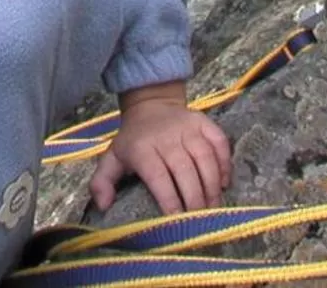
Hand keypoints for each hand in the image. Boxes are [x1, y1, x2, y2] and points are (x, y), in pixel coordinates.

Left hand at [91, 83, 230, 214]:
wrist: (150, 105)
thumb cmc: (133, 140)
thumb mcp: (112, 158)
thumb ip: (102, 182)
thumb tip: (103, 205)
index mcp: (142, 148)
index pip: (158, 176)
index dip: (169, 199)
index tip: (176, 220)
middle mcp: (166, 137)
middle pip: (185, 170)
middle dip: (195, 198)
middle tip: (200, 220)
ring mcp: (187, 128)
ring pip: (205, 157)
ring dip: (212, 185)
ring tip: (214, 207)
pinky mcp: (204, 122)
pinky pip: (220, 142)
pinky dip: (225, 163)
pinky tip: (224, 183)